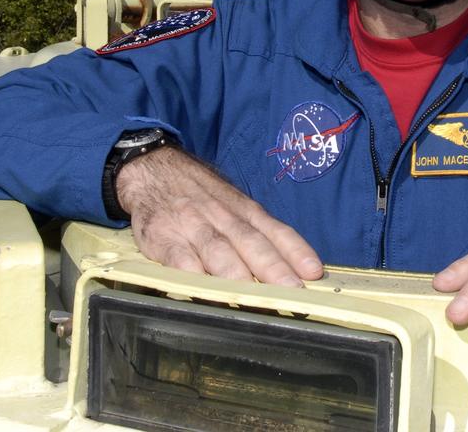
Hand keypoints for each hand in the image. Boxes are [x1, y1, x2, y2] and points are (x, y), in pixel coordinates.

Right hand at [116, 146, 323, 286]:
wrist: (153, 168)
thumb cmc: (201, 194)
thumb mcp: (233, 204)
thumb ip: (257, 233)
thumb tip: (290, 266)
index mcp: (244, 211)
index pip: (275, 231)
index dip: (295, 252)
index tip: (314, 272)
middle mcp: (223, 217)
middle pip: (250, 243)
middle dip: (273, 268)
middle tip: (291, 290)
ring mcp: (192, 226)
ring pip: (218, 250)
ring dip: (237, 275)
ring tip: (253, 297)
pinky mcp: (162, 237)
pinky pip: (178, 257)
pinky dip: (191, 273)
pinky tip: (202, 288)